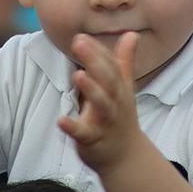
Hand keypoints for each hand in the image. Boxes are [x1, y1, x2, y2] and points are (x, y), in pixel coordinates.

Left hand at [58, 33, 145, 173]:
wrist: (126, 157)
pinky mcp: (94, 140)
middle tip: (78, 42)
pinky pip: (84, 134)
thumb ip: (124, 61)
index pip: (111, 66)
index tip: (81, 37)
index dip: (98, 51)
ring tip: (78, 74)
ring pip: (102, 104)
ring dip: (91, 89)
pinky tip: (60, 120)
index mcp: (120, 88)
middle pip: (109, 80)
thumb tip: (131, 34)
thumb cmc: (120, 117)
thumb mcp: (124, 88)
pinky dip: (73, 127)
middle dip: (95, 61)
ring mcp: (106, 122)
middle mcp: (115, 102)